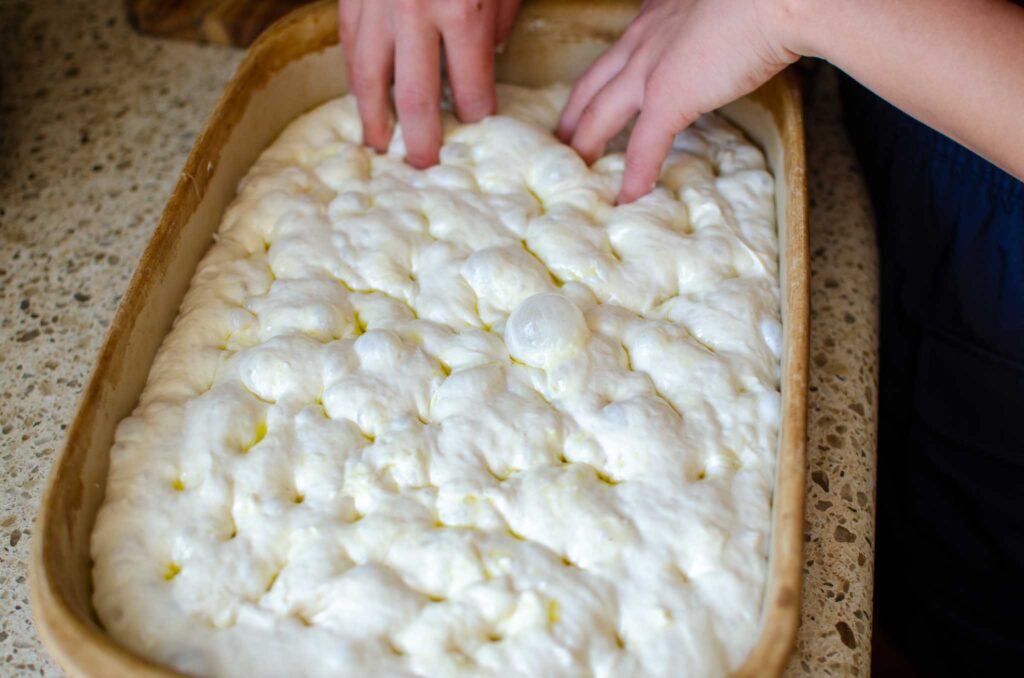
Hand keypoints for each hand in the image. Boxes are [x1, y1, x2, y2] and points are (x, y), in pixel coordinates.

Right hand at [338, 0, 521, 168]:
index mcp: (461, 11)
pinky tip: (362, 94)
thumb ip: (498, 20)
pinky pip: (349, 42)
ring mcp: (376, 3)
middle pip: (414, 98)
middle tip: (424, 167)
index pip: (470, 89)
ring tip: (380, 146)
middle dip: (420, 140)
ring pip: (368, 76)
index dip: (474, 119)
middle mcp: (413, 11)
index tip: (474, 137)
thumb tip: (487, 58)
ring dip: (374, 118)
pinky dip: (355, 74)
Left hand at [556, 0, 798, 202]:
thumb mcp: (720, 5)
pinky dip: (635, 176)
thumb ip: (707, 24)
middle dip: (573, 118)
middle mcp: (644, 39)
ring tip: (578, 173)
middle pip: (590, 87)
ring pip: (600, 115)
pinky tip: (628, 198)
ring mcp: (651, 69)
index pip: (613, 55)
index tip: (588, 101)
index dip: (596, 83)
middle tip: (561, 143)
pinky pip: (644, 146)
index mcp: (656, 16)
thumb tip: (725, 40)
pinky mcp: (669, 97)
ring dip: (586, 147)